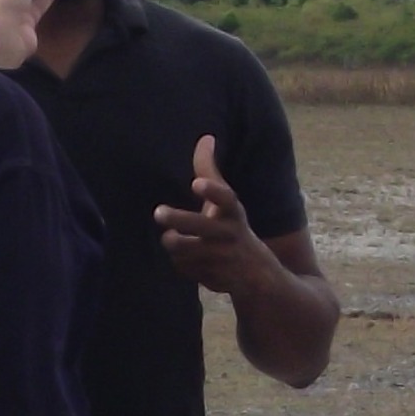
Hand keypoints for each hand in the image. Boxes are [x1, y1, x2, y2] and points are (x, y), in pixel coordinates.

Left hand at [154, 135, 270, 294]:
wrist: (257, 274)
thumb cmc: (232, 227)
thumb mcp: (227, 201)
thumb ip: (210, 171)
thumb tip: (206, 137)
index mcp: (234, 212)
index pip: (225, 198)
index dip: (212, 191)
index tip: (196, 184)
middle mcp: (230, 234)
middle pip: (201, 226)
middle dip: (179, 219)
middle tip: (158, 213)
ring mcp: (223, 259)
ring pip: (186, 249)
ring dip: (175, 243)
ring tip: (170, 238)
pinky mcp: (214, 278)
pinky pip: (185, 268)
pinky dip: (181, 263)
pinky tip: (186, 260)